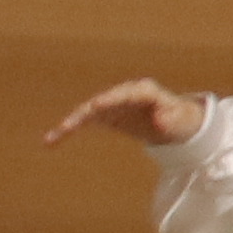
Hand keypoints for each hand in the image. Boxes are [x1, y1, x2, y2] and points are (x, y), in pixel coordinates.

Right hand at [44, 80, 212, 149]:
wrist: (174, 122)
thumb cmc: (180, 119)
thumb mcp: (180, 120)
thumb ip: (171, 119)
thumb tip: (160, 121)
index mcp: (145, 91)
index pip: (128, 94)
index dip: (112, 98)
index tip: (97, 104)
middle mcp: (124, 94)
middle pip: (104, 101)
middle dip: (90, 109)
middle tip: (76, 118)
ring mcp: (112, 105)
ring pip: (89, 112)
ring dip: (73, 122)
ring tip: (58, 132)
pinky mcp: (104, 116)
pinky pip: (84, 123)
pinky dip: (70, 130)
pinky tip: (51, 140)